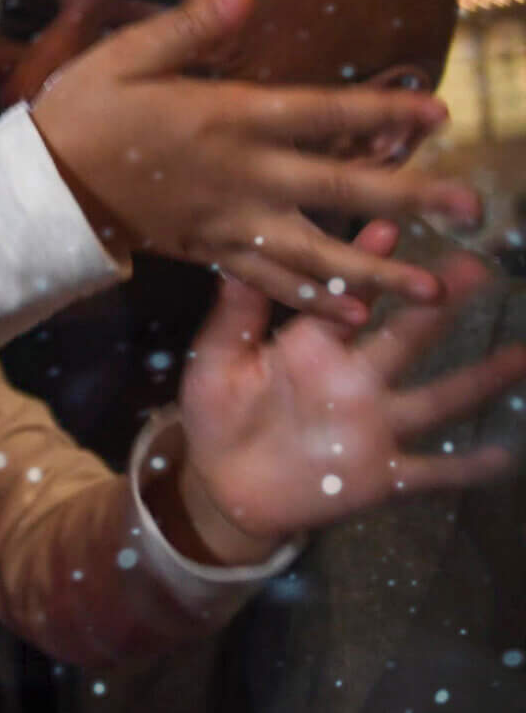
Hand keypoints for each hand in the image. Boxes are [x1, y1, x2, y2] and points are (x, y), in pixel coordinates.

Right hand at [30, 0, 479, 322]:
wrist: (36, 190)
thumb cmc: (79, 113)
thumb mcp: (124, 55)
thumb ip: (189, 25)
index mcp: (227, 119)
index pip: (322, 112)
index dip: (383, 110)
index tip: (438, 111)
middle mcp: (241, 174)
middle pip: (342, 188)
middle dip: (411, 198)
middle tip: (472, 210)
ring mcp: (229, 219)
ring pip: (319, 251)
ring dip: (380, 270)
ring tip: (434, 288)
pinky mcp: (209, 250)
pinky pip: (272, 281)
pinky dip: (316, 299)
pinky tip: (356, 313)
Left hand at [166, 242, 525, 560]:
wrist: (223, 485)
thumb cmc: (218, 413)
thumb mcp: (216, 360)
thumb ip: (234, 317)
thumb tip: (233, 257)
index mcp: (313, 347)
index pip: (348, 299)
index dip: (367, 266)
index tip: (390, 227)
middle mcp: (356, 380)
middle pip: (408, 336)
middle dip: (440, 303)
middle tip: (477, 266)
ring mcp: (375, 426)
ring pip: (438, 400)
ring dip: (480, 380)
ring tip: (522, 355)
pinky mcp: (380, 474)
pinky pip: (431, 472)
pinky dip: (465, 468)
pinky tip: (504, 453)